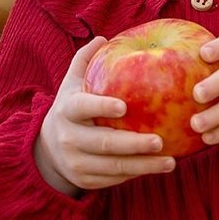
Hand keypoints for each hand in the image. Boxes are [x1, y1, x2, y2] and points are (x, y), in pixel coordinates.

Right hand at [35, 37, 177, 194]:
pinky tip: (158, 167)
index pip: (83, 107)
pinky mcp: (85, 181)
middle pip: (104, 143)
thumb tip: (103, 38)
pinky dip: (136, 174)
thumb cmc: (71, 109)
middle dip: (133, 144)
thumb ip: (85, 61)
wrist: (47, 150)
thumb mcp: (71, 85)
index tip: (125, 107)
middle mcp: (69, 138)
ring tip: (170, 161)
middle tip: (160, 140)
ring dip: (143, 165)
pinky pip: (114, 180)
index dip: (102, 107)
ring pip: (113, 167)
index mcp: (67, 110)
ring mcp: (76, 162)